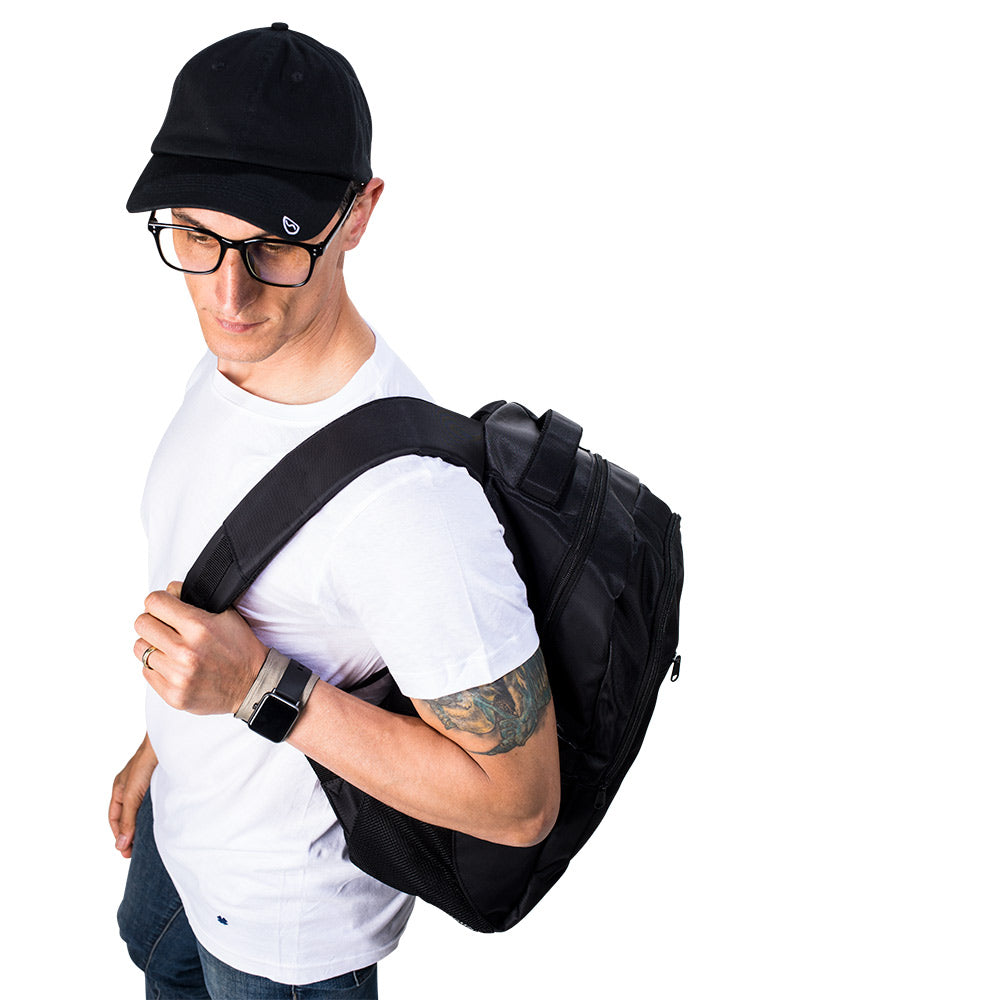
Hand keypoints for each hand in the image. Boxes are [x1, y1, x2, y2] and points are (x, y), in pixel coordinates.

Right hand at [109, 733, 157, 857]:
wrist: (167, 743)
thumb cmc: (145, 763)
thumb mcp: (132, 794)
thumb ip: (127, 819)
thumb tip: (120, 845)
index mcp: (119, 789)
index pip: (115, 818)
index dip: (119, 835)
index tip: (126, 851)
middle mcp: (131, 788)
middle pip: (128, 816)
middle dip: (131, 833)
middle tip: (137, 851)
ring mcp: (146, 786)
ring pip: (141, 811)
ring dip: (143, 825)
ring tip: (149, 841)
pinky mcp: (161, 784)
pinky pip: (155, 804)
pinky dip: (155, 815)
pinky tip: (161, 823)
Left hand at [134, 581, 266, 715]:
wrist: (253, 684)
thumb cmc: (240, 648)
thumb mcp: (225, 614)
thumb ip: (192, 600)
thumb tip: (167, 592)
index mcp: (199, 626)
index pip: (154, 602)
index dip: (158, 601)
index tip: (163, 607)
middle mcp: (186, 651)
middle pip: (142, 624)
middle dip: (152, 621)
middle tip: (164, 627)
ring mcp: (178, 676)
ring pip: (140, 649)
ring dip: (153, 645)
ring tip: (170, 648)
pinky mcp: (173, 695)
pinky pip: (146, 672)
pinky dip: (157, 667)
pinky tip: (174, 665)